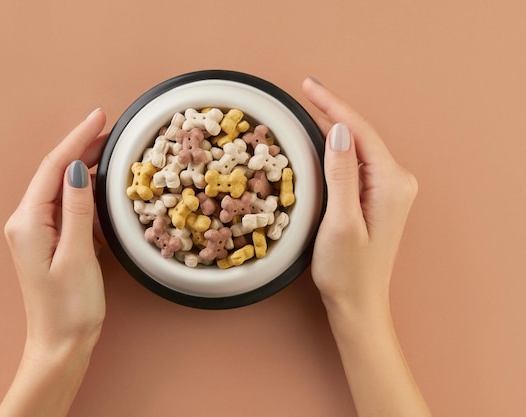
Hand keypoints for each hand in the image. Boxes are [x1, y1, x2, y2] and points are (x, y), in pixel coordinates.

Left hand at [4, 108, 107, 351]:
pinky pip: (67, 205)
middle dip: (82, 147)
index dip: (78, 138)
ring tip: (112, 148)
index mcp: (28, 221)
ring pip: (62, 187)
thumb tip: (79, 170)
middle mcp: (27, 221)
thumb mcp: (77, 255)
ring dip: (85, 165)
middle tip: (113, 128)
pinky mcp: (49, 240)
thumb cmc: (70, 306)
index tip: (100, 116)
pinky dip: (86, 189)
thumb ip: (77, 210)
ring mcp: (37, 231)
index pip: (54, 167)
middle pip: (56, 172)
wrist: (61, 344)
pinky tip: (102, 183)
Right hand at [303, 78, 417, 312]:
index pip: (359, 131)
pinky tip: (321, 140)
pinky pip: (356, 163)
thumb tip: (339, 130)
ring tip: (307, 108)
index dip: (332, 104)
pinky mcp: (379, 197)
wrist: (359, 303)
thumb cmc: (347, 271)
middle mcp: (396, 181)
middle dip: (331, 110)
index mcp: (391, 183)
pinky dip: (337, 148)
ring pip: (357, 147)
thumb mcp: (339, 222)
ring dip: (333, 127)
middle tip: (303, 91)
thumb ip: (341, 174)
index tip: (308, 85)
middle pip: (360, 134)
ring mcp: (389, 189)